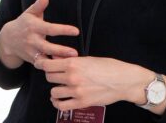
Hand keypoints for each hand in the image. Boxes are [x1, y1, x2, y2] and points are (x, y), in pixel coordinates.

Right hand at [0, 0, 79, 68]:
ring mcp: (31, 51)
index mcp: (34, 27)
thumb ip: (39, 5)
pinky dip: (51, 67)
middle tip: (74, 53)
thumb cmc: (24, 23)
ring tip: (70, 63)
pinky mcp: (32, 60)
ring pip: (45, 58)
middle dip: (61, 50)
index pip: (50, 28)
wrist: (8, 40)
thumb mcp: (29, 13)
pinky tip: (62, 68)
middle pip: (47, 47)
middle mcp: (32, 40)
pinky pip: (43, 65)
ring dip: (57, 61)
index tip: (76, 31)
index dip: (63, 30)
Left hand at [35, 56, 154, 110]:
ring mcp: (76, 91)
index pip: (47, 65)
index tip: (41, 64)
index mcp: (73, 63)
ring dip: (56, 90)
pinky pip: (62, 106)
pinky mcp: (81, 102)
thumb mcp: (88, 59)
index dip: (42, 64)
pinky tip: (59, 100)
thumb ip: (70, 60)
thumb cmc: (109, 67)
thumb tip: (55, 59)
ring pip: (53, 92)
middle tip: (57, 75)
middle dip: (51, 76)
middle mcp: (72, 77)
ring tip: (61, 87)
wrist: (123, 80)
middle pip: (49, 77)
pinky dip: (58, 103)